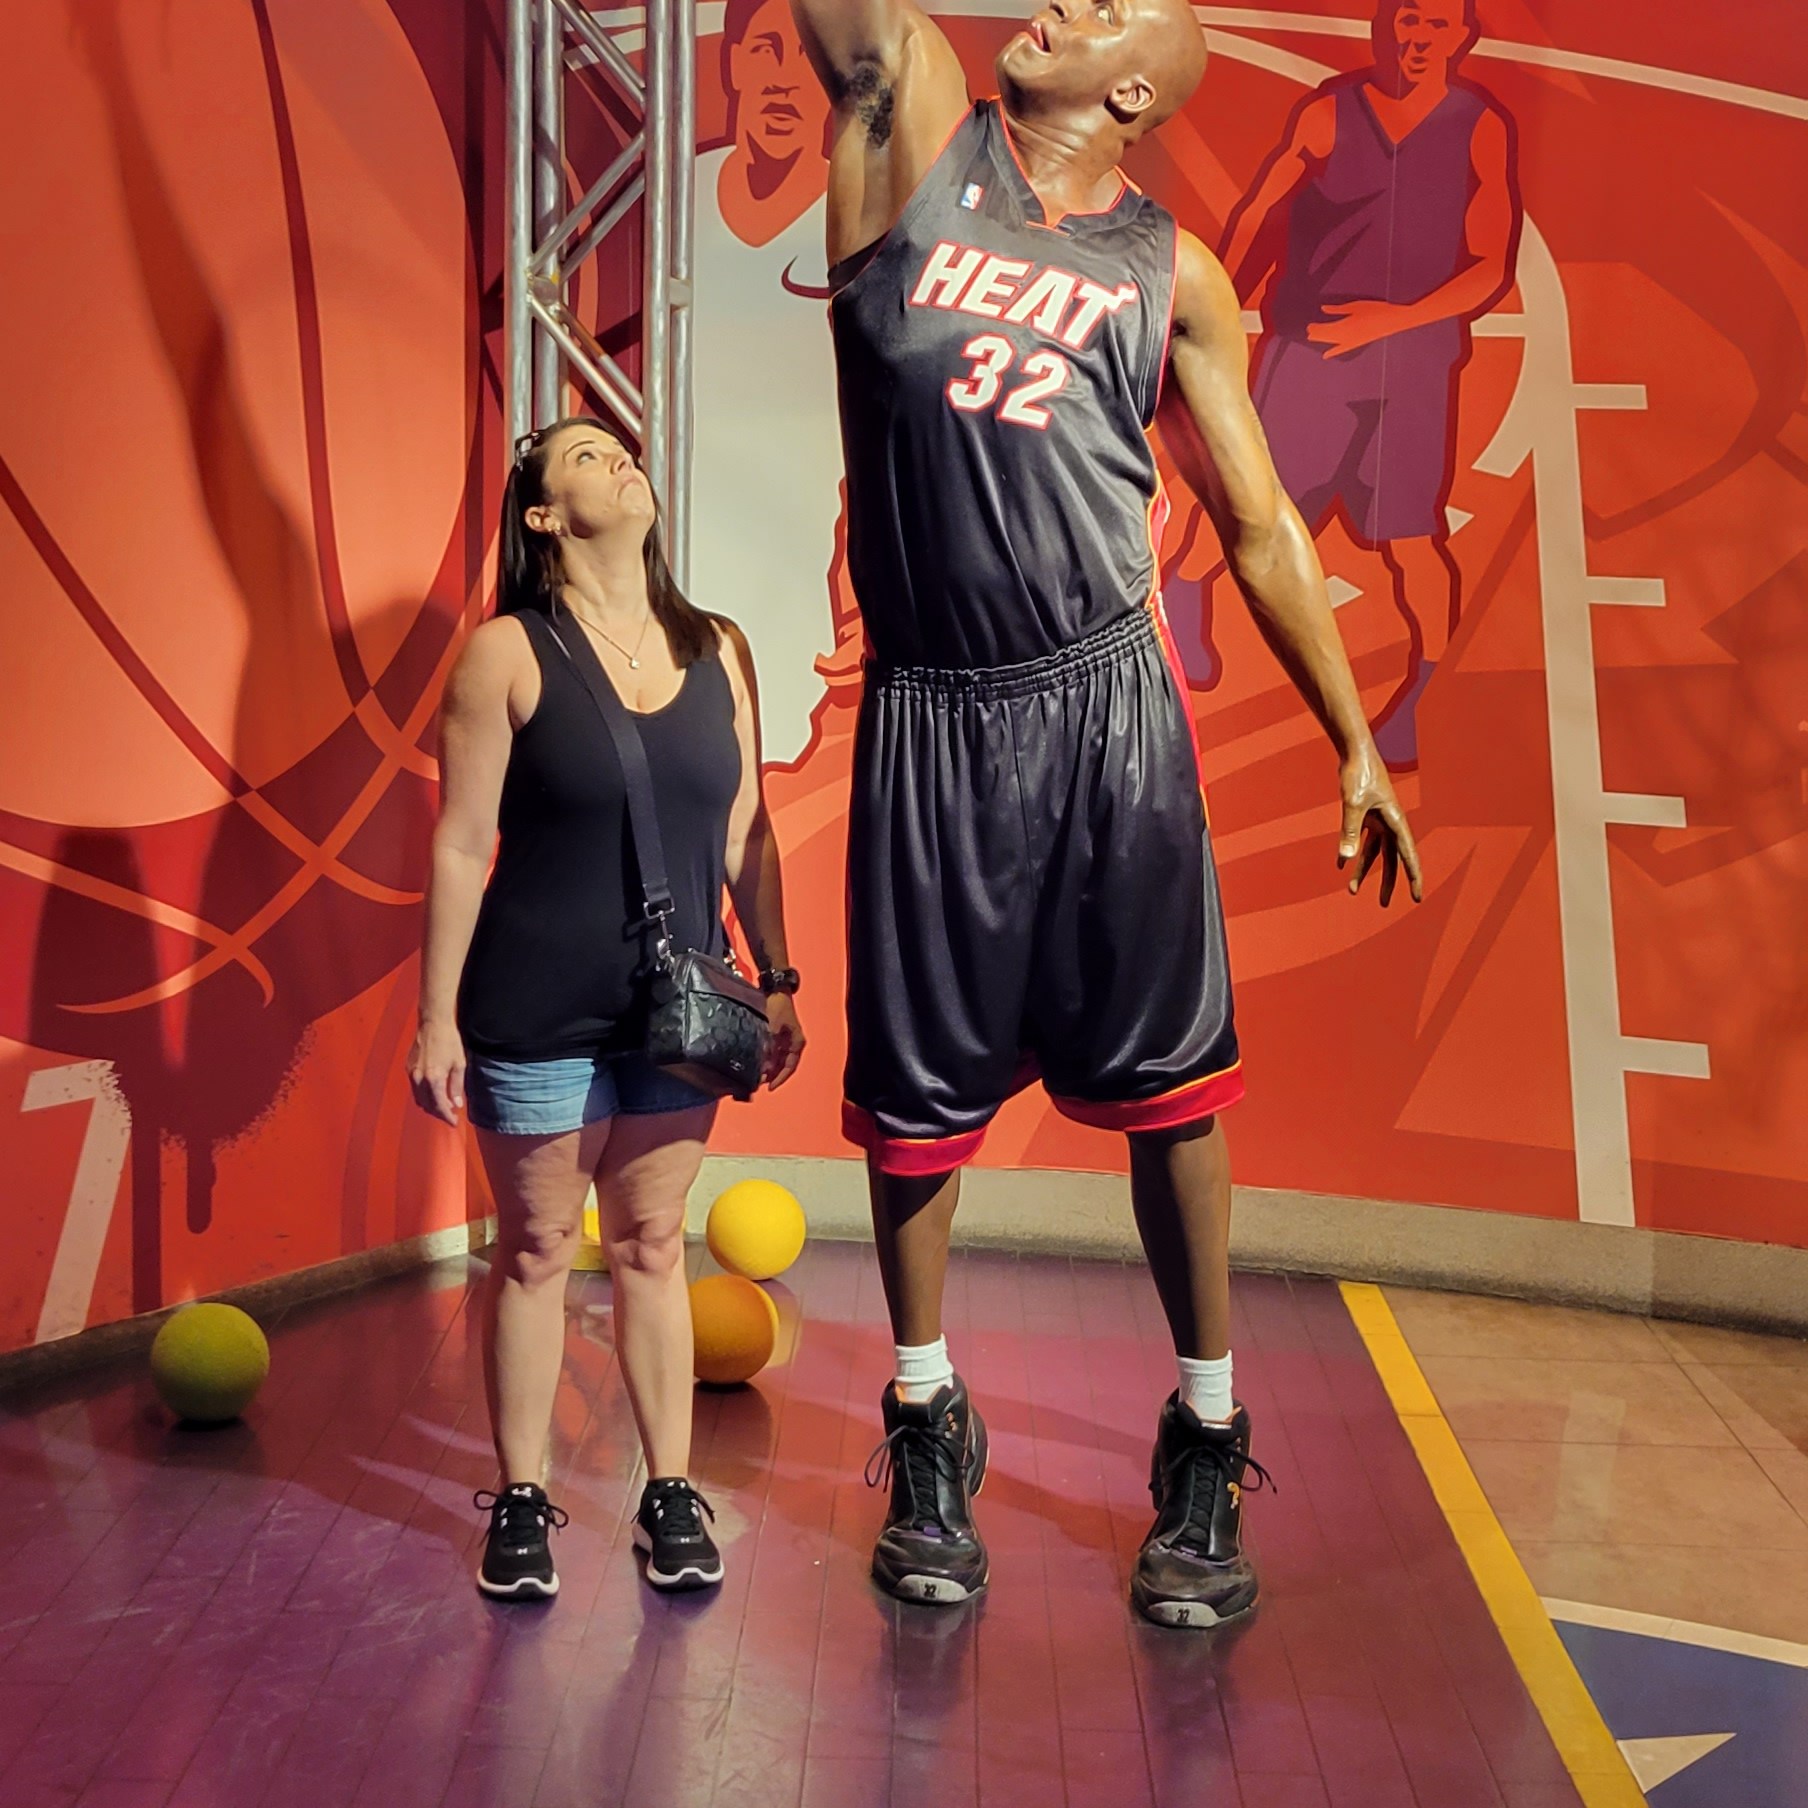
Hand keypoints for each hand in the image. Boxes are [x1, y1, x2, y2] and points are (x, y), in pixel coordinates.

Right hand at [407, 1019, 466, 1124]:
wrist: (433, 1024)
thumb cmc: (449, 1042)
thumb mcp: (459, 1064)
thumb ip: (456, 1086)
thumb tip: (456, 1104)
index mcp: (433, 1079)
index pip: (439, 1106)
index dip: (447, 1117)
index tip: (454, 1122)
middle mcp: (419, 1079)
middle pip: (427, 1105)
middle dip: (439, 1113)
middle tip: (450, 1115)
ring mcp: (412, 1074)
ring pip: (419, 1099)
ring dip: (430, 1106)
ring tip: (444, 1106)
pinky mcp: (408, 1068)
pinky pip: (415, 1089)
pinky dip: (424, 1095)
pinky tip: (434, 1093)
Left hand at [762, 994, 805, 1089]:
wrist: (775, 989)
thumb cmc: (778, 1006)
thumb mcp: (772, 1026)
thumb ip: (767, 1045)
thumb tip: (761, 1063)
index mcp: (797, 1043)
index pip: (790, 1067)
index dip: (780, 1079)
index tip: (770, 1087)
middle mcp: (792, 1044)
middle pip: (782, 1066)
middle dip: (771, 1076)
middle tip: (758, 1083)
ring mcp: (784, 1040)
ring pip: (776, 1061)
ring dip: (767, 1069)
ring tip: (755, 1076)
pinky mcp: (776, 1036)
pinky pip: (771, 1053)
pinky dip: (764, 1059)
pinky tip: (754, 1063)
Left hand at [1307, 300, 1413, 358]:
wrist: (1392, 321)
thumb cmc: (1375, 310)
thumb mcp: (1355, 307)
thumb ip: (1338, 310)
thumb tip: (1323, 309)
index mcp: (1344, 326)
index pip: (1325, 329)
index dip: (1315, 328)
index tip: (1309, 326)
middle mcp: (1345, 337)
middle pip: (1326, 336)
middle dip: (1317, 334)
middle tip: (1308, 331)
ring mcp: (1351, 342)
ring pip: (1332, 342)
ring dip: (1322, 339)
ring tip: (1312, 338)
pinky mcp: (1357, 344)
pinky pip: (1341, 349)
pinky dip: (1333, 351)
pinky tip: (1325, 355)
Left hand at [1338, 748, 1422, 906]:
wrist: (1354, 752)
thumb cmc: (1358, 774)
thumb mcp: (1352, 805)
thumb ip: (1349, 832)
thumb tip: (1344, 859)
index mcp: (1395, 821)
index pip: (1408, 856)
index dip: (1413, 877)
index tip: (1417, 896)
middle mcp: (1390, 823)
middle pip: (1391, 859)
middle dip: (1387, 882)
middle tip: (1385, 905)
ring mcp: (1378, 819)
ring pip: (1373, 852)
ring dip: (1362, 871)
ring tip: (1352, 892)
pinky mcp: (1365, 814)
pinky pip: (1359, 839)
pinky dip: (1349, 853)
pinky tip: (1340, 866)